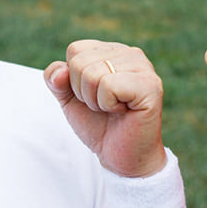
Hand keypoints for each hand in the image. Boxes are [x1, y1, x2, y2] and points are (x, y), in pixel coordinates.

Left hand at [44, 40, 166, 178]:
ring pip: (92, 74)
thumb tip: (60, 71)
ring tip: (114, 109)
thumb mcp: (70, 99)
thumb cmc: (100, 125)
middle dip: (83, 92)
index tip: (92, 95)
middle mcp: (130, 53)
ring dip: (95, 101)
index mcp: (113, 51)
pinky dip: (107, 104)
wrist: (121, 157)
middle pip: (80, 62)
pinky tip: (124, 111)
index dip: (73, 79)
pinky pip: (109, 86)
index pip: (75, 50)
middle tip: (104, 106)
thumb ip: (56, 80)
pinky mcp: (150, 85)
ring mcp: (143, 67)